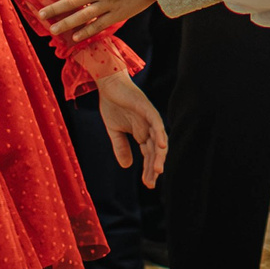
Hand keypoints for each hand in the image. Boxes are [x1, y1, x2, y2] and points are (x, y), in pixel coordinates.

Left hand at [39, 0, 158, 40]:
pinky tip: (76, 37)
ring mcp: (108, 4)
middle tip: (40, 14)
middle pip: (73, 1)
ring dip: (66, 23)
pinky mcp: (118, 14)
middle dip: (55, 8)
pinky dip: (87, 31)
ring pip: (83, 16)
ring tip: (53, 29)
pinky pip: (99, 25)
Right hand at [95, 71, 168, 186]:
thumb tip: (126, 166)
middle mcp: (149, 127)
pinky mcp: (147, 108)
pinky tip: (160, 147)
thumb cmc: (112, 104)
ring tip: (157, 171)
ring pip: (158, 140)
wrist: (108, 84)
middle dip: (153, 167)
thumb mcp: (114, 131)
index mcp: (142, 133)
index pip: (149, 155)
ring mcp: (149, 118)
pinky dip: (160, 134)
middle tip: (150, 183)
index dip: (148, 169)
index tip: (147, 184)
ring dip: (159, 155)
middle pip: (155, 151)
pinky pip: (157, 123)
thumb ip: (120, 147)